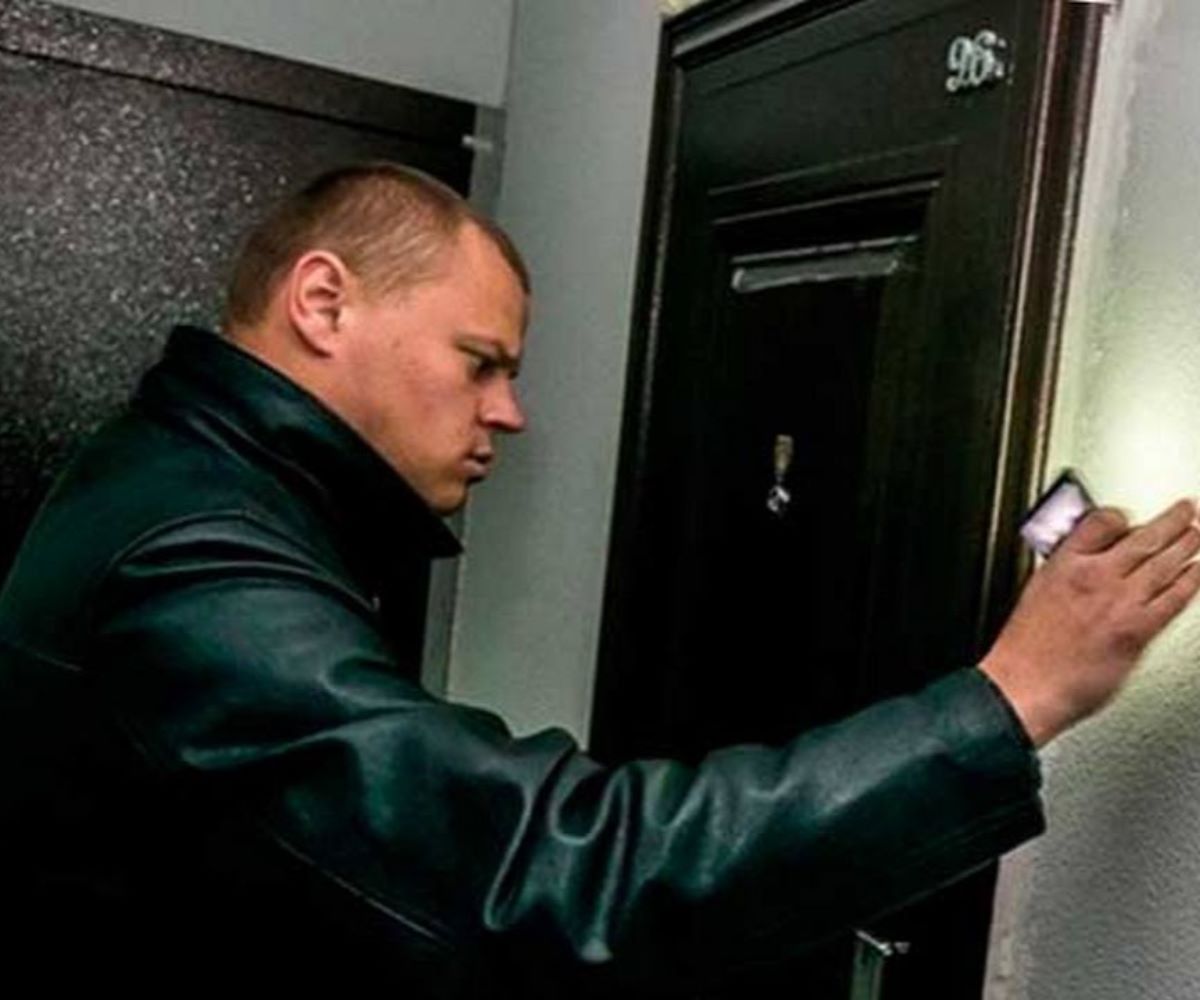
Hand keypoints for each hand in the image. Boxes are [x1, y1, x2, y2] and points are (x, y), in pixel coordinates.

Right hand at [980, 499, 1199, 746]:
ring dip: (1187, 545)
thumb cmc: (1023, 649)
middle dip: (1170, 521)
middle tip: (1185, 511)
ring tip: (1197, 535)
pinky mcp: (1137, 629)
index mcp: (1063, 564)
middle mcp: (1094, 577)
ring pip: (1164, 563)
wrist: (1024, 684)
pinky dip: (1190, 582)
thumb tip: (1086, 569)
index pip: (1101, 522)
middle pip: (1142, 538)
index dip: (1120, 516)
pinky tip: (1198, 573)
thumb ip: (1065, 576)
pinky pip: (1173, 598)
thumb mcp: (1035, 593)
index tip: (1128, 517)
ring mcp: (1119, 602)